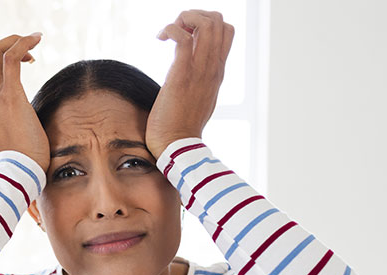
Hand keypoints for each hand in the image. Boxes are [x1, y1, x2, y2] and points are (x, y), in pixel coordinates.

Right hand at [0, 33, 50, 170]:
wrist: (16, 173)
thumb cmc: (11, 160)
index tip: (8, 63)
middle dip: (4, 46)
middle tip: (25, 56)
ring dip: (15, 41)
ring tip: (33, 44)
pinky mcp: (9, 95)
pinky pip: (12, 56)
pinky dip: (24, 42)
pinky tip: (36, 40)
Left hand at [146, 10, 234, 158]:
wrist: (177, 147)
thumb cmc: (180, 128)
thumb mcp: (198, 99)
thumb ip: (199, 82)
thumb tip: (188, 72)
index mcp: (217, 73)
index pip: (226, 33)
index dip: (207, 22)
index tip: (187, 33)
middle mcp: (212, 69)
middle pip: (220, 22)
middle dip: (196, 15)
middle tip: (178, 29)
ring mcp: (199, 71)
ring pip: (206, 24)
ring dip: (185, 18)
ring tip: (169, 32)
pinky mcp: (181, 75)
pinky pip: (183, 38)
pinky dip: (171, 29)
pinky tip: (160, 38)